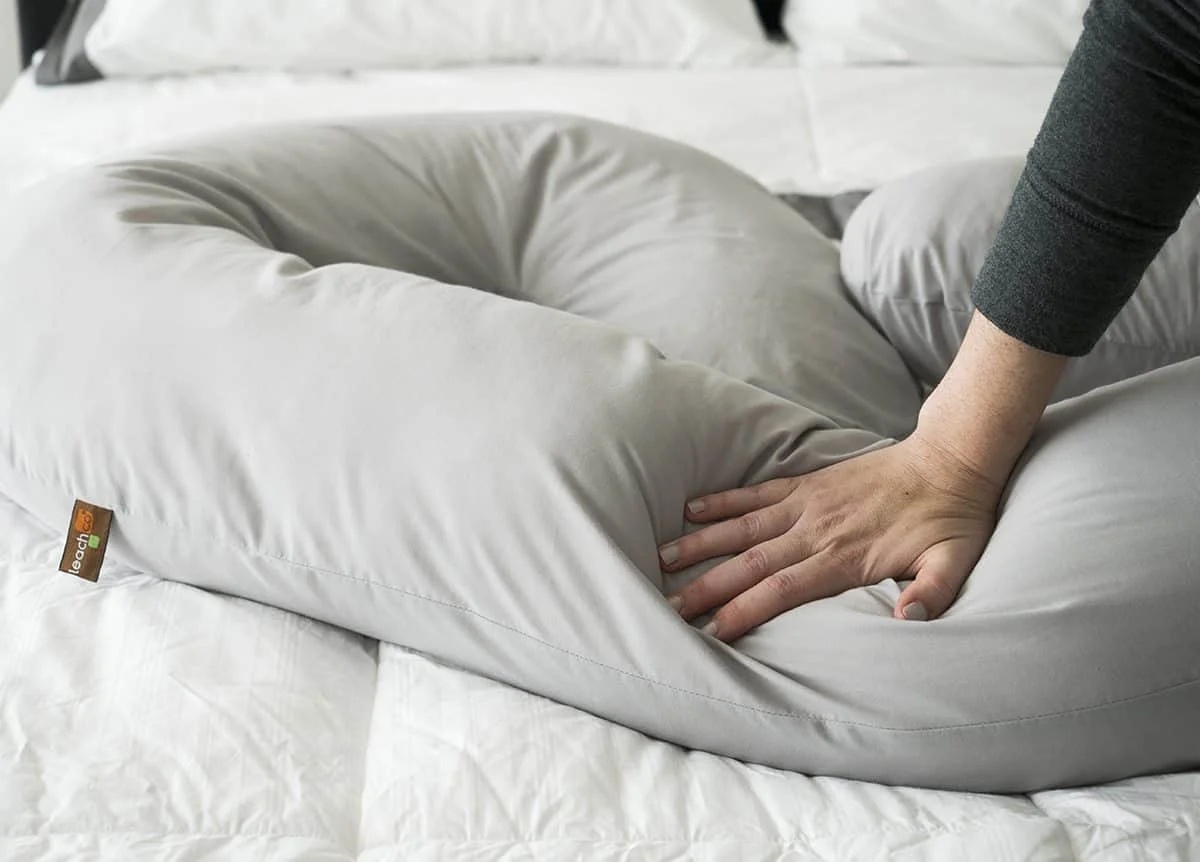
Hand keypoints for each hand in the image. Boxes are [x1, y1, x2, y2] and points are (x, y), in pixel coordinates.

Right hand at [659, 434, 1002, 640]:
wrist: (951, 461)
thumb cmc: (952, 519)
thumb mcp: (955, 561)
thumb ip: (932, 592)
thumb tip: (908, 619)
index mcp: (845, 557)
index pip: (782, 589)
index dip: (745, 610)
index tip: (712, 632)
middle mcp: (816, 531)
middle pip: (751, 563)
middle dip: (707, 587)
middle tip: (670, 608)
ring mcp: (807, 504)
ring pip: (743, 527)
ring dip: (701, 543)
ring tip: (662, 559)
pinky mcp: (807, 484)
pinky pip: (756, 492)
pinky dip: (723, 501)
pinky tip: (690, 510)